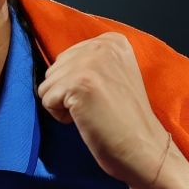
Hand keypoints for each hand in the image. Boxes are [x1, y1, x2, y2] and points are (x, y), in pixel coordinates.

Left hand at [35, 33, 171, 188]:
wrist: (142, 147)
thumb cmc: (126, 119)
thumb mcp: (114, 75)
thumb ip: (90, 63)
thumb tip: (56, 67)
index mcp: (112, 41)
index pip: (66, 58)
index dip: (76, 84)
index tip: (102, 96)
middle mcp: (102, 46)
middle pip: (54, 69)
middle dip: (68, 93)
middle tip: (97, 107)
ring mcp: (90, 63)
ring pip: (47, 84)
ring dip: (63, 105)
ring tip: (92, 112)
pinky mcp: (78, 83)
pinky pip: (46, 99)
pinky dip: (60, 116)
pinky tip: (86, 119)